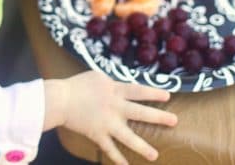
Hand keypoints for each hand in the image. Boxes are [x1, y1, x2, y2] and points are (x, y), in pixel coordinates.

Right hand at [46, 70, 176, 164]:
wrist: (60, 100)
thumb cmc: (77, 85)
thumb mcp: (97, 77)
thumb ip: (113, 84)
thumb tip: (123, 88)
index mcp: (114, 90)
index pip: (138, 90)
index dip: (153, 93)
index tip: (168, 96)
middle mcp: (114, 107)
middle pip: (139, 112)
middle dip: (158, 117)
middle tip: (174, 121)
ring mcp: (106, 123)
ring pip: (127, 137)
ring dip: (142, 147)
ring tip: (154, 156)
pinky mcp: (97, 135)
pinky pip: (109, 149)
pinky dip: (117, 158)